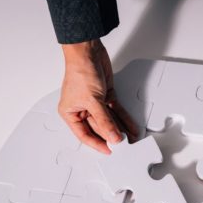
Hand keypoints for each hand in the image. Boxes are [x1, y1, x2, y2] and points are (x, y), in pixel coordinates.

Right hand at [59, 39, 138, 153]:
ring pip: (110, 120)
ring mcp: (95, 104)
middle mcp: (82, 110)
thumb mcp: (93, 101)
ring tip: (132, 138)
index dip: (98, 144)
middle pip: (99, 128)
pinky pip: (116, 111)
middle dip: (113, 136)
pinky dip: (124, 118)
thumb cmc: (80, 72)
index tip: (110, 151)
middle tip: (125, 145)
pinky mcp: (106, 97)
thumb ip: (104, 121)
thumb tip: (113, 137)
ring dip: (121, 128)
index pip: (85, 135)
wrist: (88, 52)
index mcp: (70, 113)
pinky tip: (131, 126)